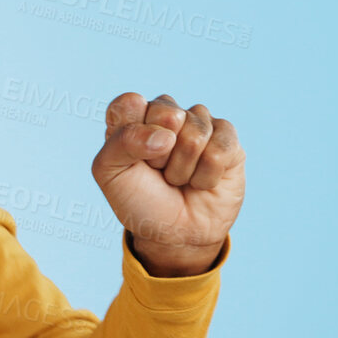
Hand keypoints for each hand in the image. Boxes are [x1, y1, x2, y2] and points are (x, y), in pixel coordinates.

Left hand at [90, 93, 244, 275]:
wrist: (174, 234)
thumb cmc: (139, 200)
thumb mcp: (110, 173)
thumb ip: (121, 142)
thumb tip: (167, 135)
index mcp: (133, 116)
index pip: (129, 103)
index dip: (132, 135)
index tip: (132, 159)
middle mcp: (167, 114)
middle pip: (167, 112)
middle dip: (159, 154)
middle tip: (158, 170)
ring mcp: (200, 124)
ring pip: (195, 134)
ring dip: (182, 169)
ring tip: (178, 178)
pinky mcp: (228, 139)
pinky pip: (219, 149)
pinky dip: (206, 176)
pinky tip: (201, 181)